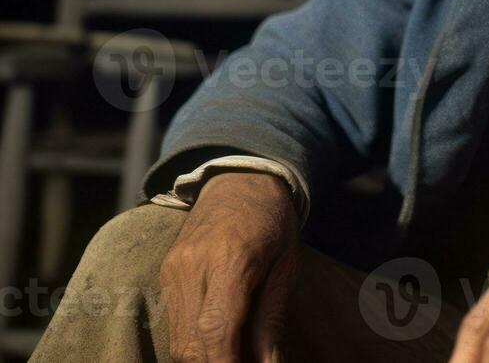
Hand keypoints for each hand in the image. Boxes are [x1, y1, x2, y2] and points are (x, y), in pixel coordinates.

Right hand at [159, 172, 299, 361]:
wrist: (240, 179)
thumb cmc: (274, 221)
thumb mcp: (286, 265)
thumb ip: (271, 319)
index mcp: (231, 259)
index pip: (216, 330)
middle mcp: (193, 265)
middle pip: (191, 344)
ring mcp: (173, 269)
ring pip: (177, 340)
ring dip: (203, 358)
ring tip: (235, 355)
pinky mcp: (165, 273)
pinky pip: (174, 323)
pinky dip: (193, 342)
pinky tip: (218, 342)